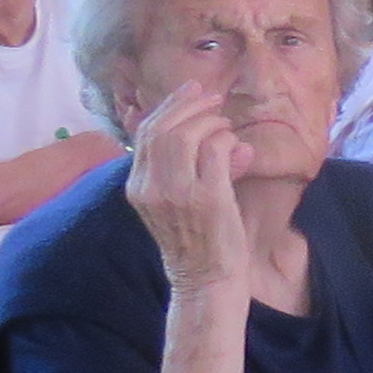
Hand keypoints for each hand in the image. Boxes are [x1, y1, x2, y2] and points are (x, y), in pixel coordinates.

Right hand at [123, 76, 250, 299]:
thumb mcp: (176, 201)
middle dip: (189, 106)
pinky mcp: (206, 199)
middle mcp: (151, 189)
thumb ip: (185, 166)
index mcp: (138, 187)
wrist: (205, 280)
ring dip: (209, 122)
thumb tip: (211, 129)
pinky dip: (226, 140)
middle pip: (161, 129)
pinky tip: (235, 146)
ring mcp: (177, 194)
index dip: (168, 107)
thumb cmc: (196, 240)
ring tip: (224, 125)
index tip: (191, 93)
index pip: (145, 134)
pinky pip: (214, 151)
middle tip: (212, 99)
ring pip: (184, 136)